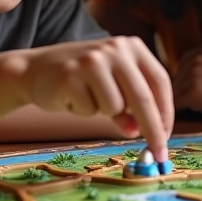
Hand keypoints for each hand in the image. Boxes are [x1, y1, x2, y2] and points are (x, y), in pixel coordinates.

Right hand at [19, 37, 173, 159]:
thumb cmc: (81, 79)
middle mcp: (114, 49)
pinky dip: (83, 111)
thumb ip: (129, 105)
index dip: (165, 113)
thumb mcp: (112, 86)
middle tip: (159, 154)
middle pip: (143, 97)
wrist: (34, 69)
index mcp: (131, 46)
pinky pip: (90, 110)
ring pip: (116, 107)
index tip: (166, 137)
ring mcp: (92, 60)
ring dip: (103, 112)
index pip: (159, 82)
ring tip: (87, 97)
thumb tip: (137, 131)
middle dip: (152, 130)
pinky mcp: (71, 75)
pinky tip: (71, 97)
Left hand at [174, 43, 201, 118]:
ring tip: (198, 108)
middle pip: (177, 78)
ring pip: (175, 91)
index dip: (187, 79)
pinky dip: (179, 111)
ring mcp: (192, 74)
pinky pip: (175, 104)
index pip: (183, 64)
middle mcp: (196, 58)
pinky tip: (189, 115)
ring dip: (182, 101)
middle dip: (183, 90)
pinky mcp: (191, 92)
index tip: (195, 90)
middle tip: (199, 102)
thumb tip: (193, 75)